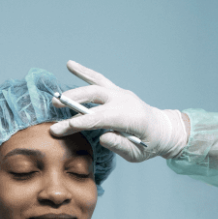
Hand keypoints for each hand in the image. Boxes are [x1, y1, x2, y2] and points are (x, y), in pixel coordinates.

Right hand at [50, 61, 188, 162]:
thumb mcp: (137, 153)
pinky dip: (84, 72)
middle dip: (73, 104)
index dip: (79, 123)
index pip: (100, 119)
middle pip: (94, 100)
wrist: (162, 129)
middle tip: (54, 111)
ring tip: (56, 96)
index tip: (61, 128)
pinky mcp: (117, 91)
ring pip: (95, 87)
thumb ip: (120, 145)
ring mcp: (121, 94)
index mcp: (131, 118)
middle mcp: (125, 101)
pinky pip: (99, 79)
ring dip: (74, 91)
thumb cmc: (148, 144)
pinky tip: (70, 64)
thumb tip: (103, 138)